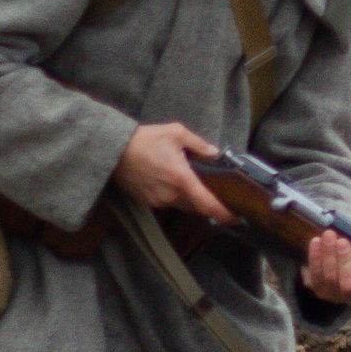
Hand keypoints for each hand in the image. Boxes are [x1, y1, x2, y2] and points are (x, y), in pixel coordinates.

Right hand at [112, 123, 232, 222]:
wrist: (113, 150)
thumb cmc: (145, 140)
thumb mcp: (176, 133)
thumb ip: (199, 145)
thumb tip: (214, 154)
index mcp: (182, 179)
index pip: (207, 204)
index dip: (224, 214)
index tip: (237, 219)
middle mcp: (171, 195)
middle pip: (197, 207)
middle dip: (209, 204)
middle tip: (220, 197)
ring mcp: (157, 201)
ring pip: (182, 205)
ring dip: (191, 199)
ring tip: (195, 186)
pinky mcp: (146, 202)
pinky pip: (167, 203)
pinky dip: (175, 196)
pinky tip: (172, 183)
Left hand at [303, 226, 350, 315]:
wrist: (344, 240)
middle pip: (349, 287)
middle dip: (345, 263)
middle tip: (343, 241)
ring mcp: (334, 295)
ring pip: (330, 279)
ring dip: (328, 256)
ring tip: (329, 235)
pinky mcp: (318, 288)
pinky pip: (315, 275)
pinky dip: (315, 257)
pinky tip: (316, 241)